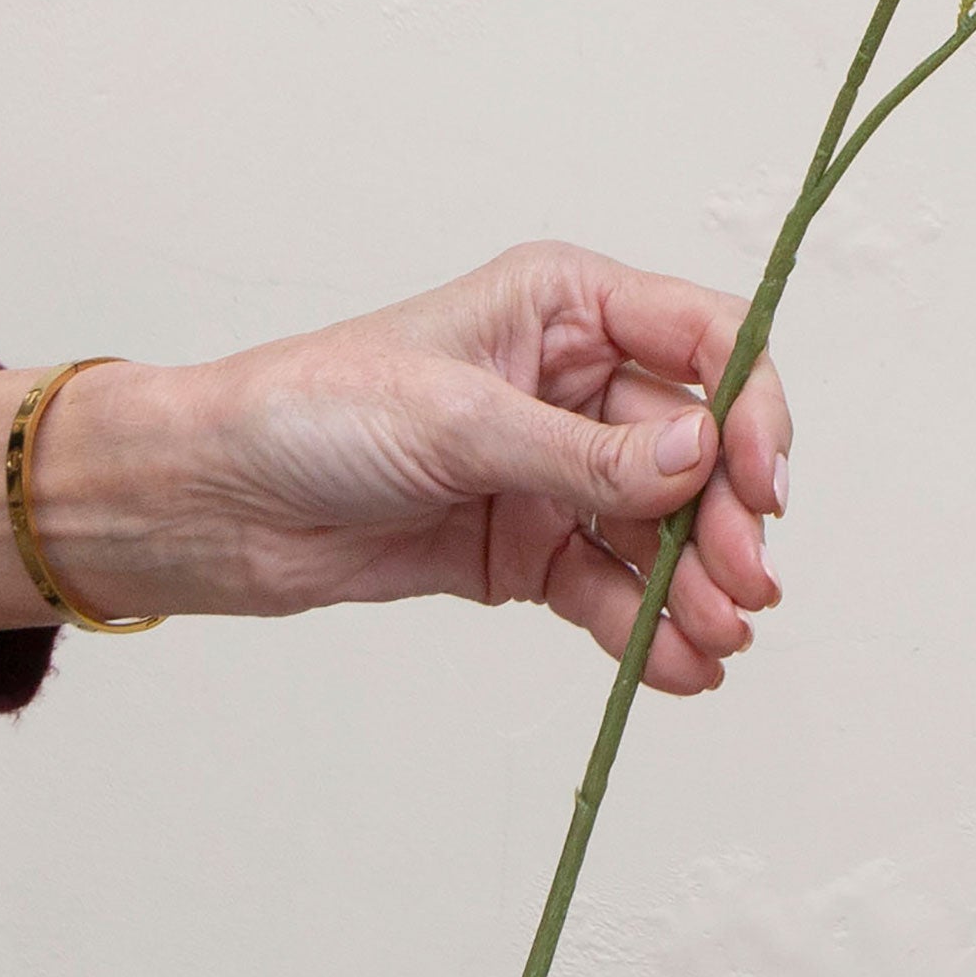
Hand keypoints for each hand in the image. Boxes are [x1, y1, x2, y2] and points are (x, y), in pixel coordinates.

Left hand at [0, 243, 791, 694]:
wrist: (211, 503)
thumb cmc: (312, 414)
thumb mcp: (456, 422)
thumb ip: (586, 452)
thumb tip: (703, 459)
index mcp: (567, 306)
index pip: (706, 342)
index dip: (753, 409)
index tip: (764, 488)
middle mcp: (575, 381)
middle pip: (698, 447)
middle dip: (726, 520)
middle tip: (746, 590)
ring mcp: (555, 469)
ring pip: (662, 528)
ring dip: (696, 586)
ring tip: (717, 643)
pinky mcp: (526, 547)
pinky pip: (609, 588)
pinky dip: (647, 629)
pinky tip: (680, 669)